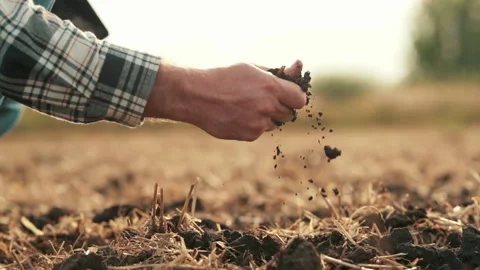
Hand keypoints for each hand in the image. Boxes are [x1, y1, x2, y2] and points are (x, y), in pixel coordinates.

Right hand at [144, 60, 306, 140]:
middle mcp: (267, 106)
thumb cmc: (224, 78)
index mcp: (271, 87)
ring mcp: (258, 123)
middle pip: (290, 113)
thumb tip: (297, 68)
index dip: (295, 97)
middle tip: (266, 100)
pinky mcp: (249, 135)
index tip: (289, 95)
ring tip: (247, 106)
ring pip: (275, 123)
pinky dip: (254, 125)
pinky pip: (260, 131)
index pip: (300, 99)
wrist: (197, 96)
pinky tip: (238, 114)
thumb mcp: (251, 68)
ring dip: (268, 116)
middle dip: (282, 107)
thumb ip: (276, 72)